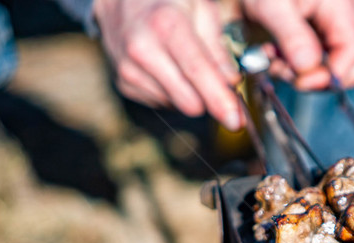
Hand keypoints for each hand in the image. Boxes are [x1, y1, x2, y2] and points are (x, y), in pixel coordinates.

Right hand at [94, 0, 244, 129]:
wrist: (119, 0)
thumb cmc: (165, 0)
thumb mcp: (200, 7)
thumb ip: (217, 46)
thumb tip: (231, 81)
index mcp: (165, 24)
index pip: (197, 72)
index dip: (219, 100)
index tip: (235, 120)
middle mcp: (142, 50)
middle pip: (189, 101)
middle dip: (208, 97)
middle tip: (216, 81)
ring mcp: (129, 69)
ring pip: (177, 106)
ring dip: (188, 92)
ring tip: (182, 63)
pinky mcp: (123, 84)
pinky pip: (161, 103)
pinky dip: (171, 91)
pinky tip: (167, 68)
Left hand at [240, 0, 353, 89]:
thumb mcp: (271, 4)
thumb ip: (292, 35)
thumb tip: (308, 68)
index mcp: (342, 6)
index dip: (330, 76)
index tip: (299, 81)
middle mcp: (347, 15)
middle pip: (351, 65)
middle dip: (316, 77)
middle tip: (283, 69)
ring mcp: (337, 22)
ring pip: (333, 64)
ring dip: (302, 71)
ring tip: (273, 57)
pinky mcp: (322, 27)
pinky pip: (320, 55)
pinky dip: (298, 61)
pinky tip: (277, 51)